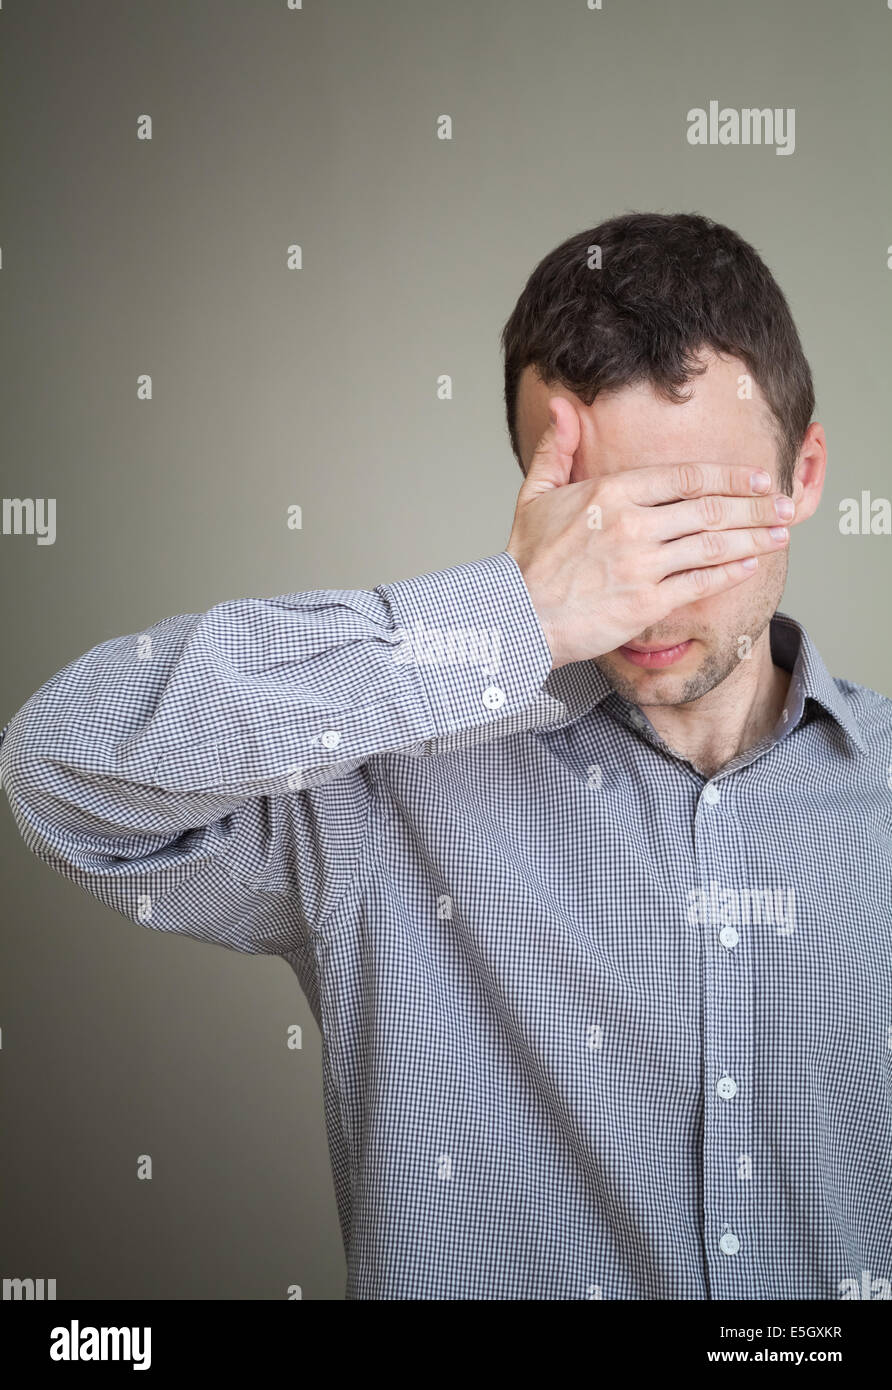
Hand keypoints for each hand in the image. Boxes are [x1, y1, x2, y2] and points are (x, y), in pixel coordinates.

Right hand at [506, 396, 795, 668]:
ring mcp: (642, 565)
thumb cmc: (526, 559)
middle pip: (709, 508)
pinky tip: (751, 563)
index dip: (730, 475)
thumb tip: (560, 405)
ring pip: (712, 545)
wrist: (516, 616)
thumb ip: (556, 449)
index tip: (759, 476)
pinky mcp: (646, 603)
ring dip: (753, 537)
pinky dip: (731, 572)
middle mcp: (632, 525)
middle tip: (784, 503)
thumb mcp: (535, 495)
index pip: (687, 476)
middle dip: (755, 505)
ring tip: (780, 532)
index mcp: (611, 494)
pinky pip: (700, 583)